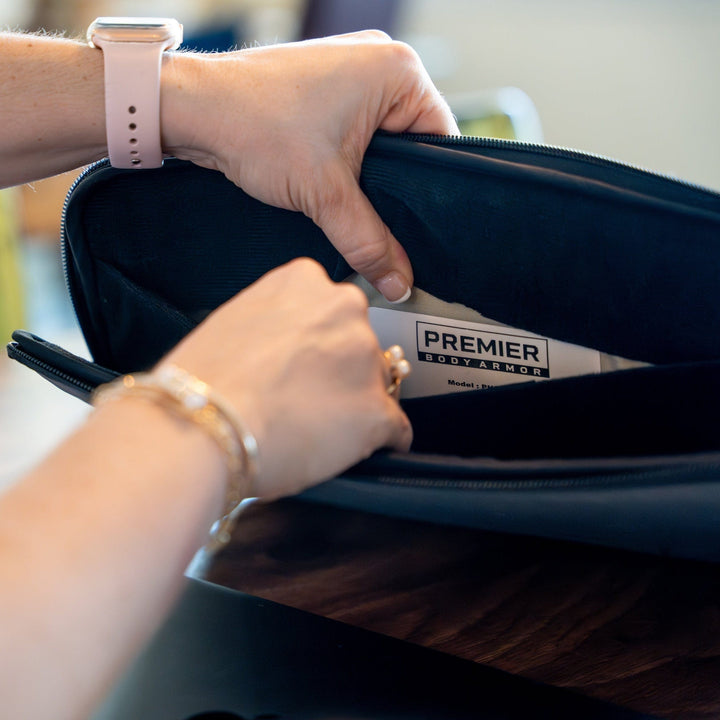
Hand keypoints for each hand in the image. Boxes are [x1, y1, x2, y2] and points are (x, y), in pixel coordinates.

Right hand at [161, 258, 412, 498]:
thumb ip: (276, 324)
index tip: (309, 363)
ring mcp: (365, 358)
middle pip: (359, 345)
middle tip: (310, 398)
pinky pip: (395, 428)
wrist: (201, 427)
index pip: (332, 310)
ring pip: (378, 385)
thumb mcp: (237, 322)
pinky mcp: (377, 409)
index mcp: (304, 282)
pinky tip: (352, 450)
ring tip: (318, 429)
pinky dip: (378, 441)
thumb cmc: (204, 383)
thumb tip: (290, 352)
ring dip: (356, 405)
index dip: (320, 344)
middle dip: (342, 371)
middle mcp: (343, 309)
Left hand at [162, 32, 458, 301]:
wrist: (192, 108)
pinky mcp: (325, 88)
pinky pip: (356, 134)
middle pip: (412, 146)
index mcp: (399, 71)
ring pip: (381, 144)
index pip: (441, 143)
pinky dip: (349, 165)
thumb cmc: (256, 124)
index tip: (421, 230)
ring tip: (353, 204)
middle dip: (396, 188)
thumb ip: (369, 242)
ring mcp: (351, 72)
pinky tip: (335, 188)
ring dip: (368, 178)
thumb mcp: (325, 194)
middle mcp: (380, 63)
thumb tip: (399, 282)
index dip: (431, 192)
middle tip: (384, 225)